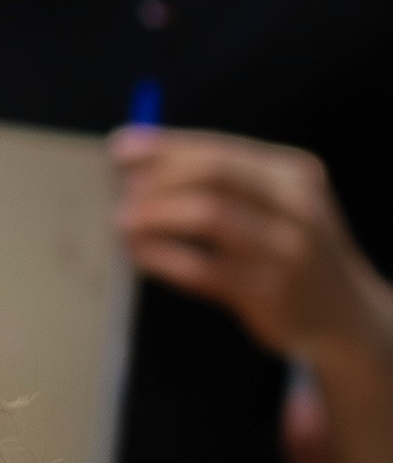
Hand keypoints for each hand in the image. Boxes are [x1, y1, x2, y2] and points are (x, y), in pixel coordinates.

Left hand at [112, 127, 392, 376]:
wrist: (343, 315)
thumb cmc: (287, 251)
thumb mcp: (276, 207)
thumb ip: (222, 183)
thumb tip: (138, 164)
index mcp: (296, 173)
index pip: (220, 149)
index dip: (164, 146)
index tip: (118, 148)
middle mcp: (298, 205)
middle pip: (215, 174)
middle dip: (159, 178)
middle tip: (119, 191)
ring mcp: (288, 251)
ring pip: (210, 216)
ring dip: (157, 215)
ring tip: (122, 221)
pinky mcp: (270, 294)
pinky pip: (204, 270)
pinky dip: (164, 258)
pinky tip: (139, 255)